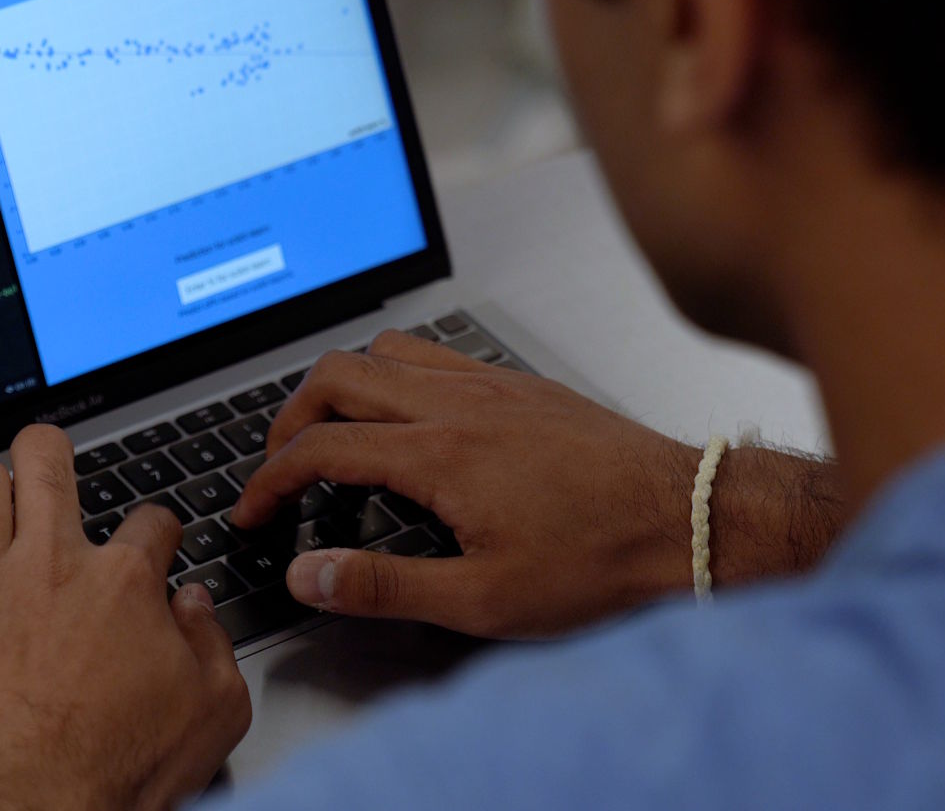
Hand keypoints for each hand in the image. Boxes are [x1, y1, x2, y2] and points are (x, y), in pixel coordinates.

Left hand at [0, 426, 250, 810]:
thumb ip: (214, 640)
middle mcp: (51, 568)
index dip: (163, 532)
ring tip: (0, 501)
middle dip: (47, 452)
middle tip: (47, 460)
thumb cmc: (123, 770)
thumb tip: (194, 606)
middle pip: (44, 464)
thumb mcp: (218, 705)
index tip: (159, 555)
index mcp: (125, 582)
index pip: (154, 519)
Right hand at [231, 330, 701, 639]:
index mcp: (440, 453)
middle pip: (340, 376)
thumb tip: (310, 574)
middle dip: (292, 416)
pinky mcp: (520, 383)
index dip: (270, 478)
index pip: (321, 446)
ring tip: (338, 429)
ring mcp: (492, 384)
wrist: (685, 517)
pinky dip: (400, 373)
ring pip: (388, 351)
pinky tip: (415, 416)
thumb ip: (385, 584)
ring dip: (345, 384)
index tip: (255, 508)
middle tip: (284, 461)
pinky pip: (439, 353)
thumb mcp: (484, 598)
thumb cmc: (598, 557)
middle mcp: (459, 403)